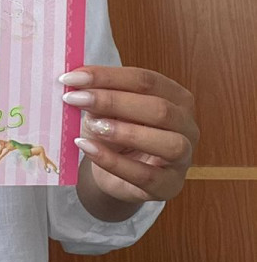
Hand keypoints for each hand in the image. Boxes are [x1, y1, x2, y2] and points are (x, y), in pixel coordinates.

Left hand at [61, 66, 198, 204]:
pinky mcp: (169, 185)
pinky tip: (88, 148)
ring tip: (92, 125)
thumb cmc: (114, 137)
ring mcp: (183, 158)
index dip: (109, 76)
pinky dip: (113, 161)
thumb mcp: (105, 111)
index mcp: (176, 97)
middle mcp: (187, 124)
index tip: (74, 76)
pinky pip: (145, 175)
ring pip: (166, 142)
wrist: (114, 177)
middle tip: (75, 98)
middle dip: (113, 101)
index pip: (146, 80)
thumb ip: (99, 96)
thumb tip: (79, 82)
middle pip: (158, 108)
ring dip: (125, 132)